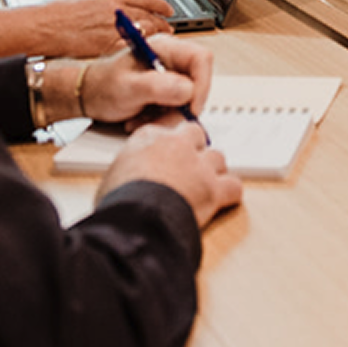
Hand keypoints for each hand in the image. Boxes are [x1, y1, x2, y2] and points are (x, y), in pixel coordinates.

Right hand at [22, 0, 176, 54]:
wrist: (44, 27)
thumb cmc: (58, 11)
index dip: (161, 5)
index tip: (168, 10)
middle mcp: (115, 11)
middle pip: (148, 16)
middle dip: (162, 23)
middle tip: (169, 28)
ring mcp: (112, 29)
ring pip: (143, 32)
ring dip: (155, 37)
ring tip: (161, 41)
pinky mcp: (106, 46)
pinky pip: (130, 48)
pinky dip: (140, 50)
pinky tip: (144, 52)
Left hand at [78, 34, 215, 125]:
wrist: (87, 97)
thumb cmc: (101, 86)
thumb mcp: (127, 87)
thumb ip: (157, 87)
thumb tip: (187, 90)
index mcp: (164, 46)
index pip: (201, 58)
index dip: (202, 84)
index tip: (190, 107)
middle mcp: (170, 58)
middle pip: (198, 81)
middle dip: (182, 106)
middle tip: (162, 119)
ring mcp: (170, 75)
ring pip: (189, 99)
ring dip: (170, 116)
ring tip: (145, 118)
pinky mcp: (167, 90)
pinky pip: (178, 108)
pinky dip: (164, 118)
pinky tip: (145, 118)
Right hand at [103, 118, 242, 230]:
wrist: (136, 217)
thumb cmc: (119, 199)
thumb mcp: (113, 174)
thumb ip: (129, 167)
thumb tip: (129, 178)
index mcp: (149, 137)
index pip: (168, 129)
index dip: (171, 145)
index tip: (170, 154)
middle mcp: (177, 145)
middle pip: (197, 136)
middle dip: (195, 150)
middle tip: (189, 167)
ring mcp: (199, 165)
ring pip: (217, 158)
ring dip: (213, 170)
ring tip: (206, 184)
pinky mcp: (214, 188)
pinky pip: (234, 185)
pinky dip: (230, 193)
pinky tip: (224, 200)